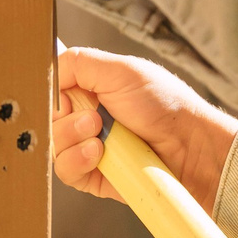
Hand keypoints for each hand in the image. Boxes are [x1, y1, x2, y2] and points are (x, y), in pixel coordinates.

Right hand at [51, 47, 237, 213]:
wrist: (189, 148)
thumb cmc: (163, 104)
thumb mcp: (121, 70)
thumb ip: (79, 63)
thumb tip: (48, 71)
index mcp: (92, 86)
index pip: (52, 86)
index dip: (50, 90)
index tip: (61, 94)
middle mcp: (86, 115)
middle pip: (48, 117)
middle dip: (65, 118)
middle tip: (94, 117)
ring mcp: (87, 146)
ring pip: (53, 144)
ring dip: (72, 138)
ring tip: (100, 136)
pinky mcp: (92, 175)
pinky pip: (65, 171)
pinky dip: (76, 160)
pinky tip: (98, 154)